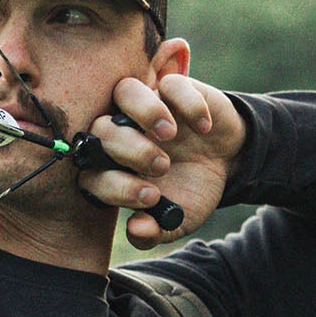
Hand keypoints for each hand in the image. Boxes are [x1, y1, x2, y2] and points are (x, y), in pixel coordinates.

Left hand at [73, 72, 245, 247]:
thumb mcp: (176, 220)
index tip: (150, 197)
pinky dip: (186, 103)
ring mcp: (144, 108)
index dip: (114, 186)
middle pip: (100, 130)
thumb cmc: (189, 190)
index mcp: (111, 169)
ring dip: (146, 113)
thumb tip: (137, 230)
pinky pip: (168, 84)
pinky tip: (203, 127)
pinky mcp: (173, 89)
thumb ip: (153, 232)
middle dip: (129, 150)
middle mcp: (120, 135)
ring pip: (125, 92)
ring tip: (171, 136)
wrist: (225, 162)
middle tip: (161, 166)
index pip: (90, 174)